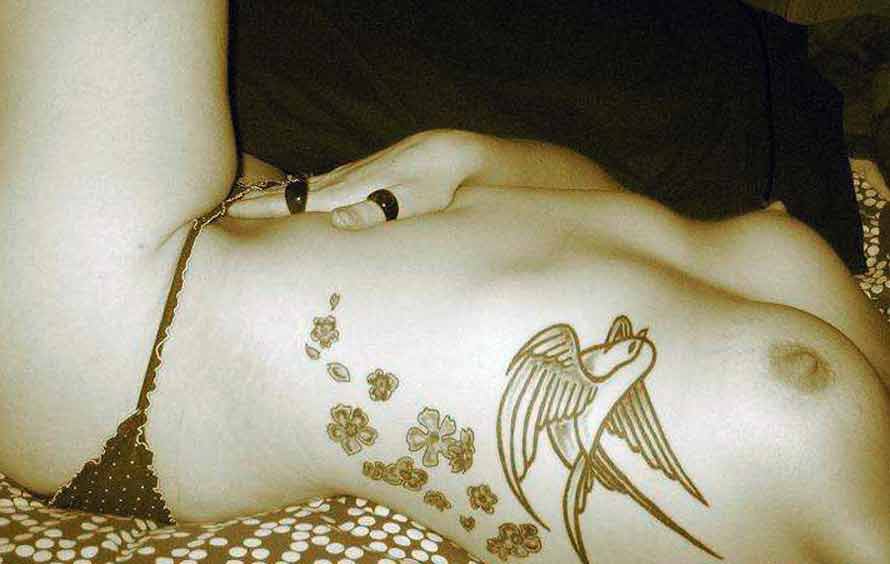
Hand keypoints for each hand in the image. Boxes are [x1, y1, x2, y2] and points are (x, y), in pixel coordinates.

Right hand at [227, 129, 482, 228]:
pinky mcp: (368, 171)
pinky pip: (324, 182)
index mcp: (349, 190)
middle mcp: (346, 179)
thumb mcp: (410, 202)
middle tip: (227, 208)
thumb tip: (336, 219)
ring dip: (281, 194)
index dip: (264, 209)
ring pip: (308, 185)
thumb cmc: (435, 184)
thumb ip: (374, 212)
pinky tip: (305, 193)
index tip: (231, 211)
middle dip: (262, 200)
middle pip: (295, 192)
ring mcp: (356, 173)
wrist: (453, 153)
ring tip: (256, 203)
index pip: (297, 202)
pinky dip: (304, 188)